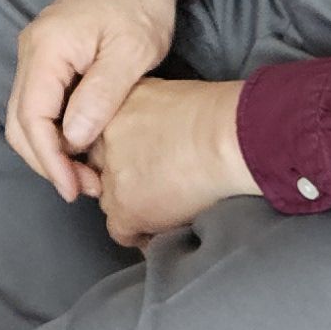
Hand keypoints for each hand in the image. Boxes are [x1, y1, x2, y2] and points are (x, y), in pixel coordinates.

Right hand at [6, 0, 185, 202]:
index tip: (75, 189)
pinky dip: (55, 133)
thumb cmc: (139, 3)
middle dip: (47, 162)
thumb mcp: (131, 50)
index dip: (50, 160)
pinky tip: (83, 148)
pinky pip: (40, 105)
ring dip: (50, 151)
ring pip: (26, 117)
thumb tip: (72, 139)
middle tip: (85, 188)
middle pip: (19, 122)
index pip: (32, 118)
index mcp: (47, 49)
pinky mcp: (49, 59)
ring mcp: (36, 55)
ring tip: (87, 175)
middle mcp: (31, 52)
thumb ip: (100, 94)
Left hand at [86, 76, 254, 247]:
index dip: (124, 152)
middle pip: (104, 167)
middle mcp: (104, 139)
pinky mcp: (126, 208)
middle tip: (154, 183)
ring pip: (111, 199)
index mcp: (113, 106)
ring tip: (164, 207)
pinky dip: (141, 235)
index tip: (142, 160)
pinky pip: (123, 232)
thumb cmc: (218, 113)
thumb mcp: (167, 94)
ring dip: (134, 204)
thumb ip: (147, 110)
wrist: (227, 138)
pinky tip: (162, 231)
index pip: (103, 137)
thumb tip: (156, 127)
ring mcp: (113, 176)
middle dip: (125, 177)